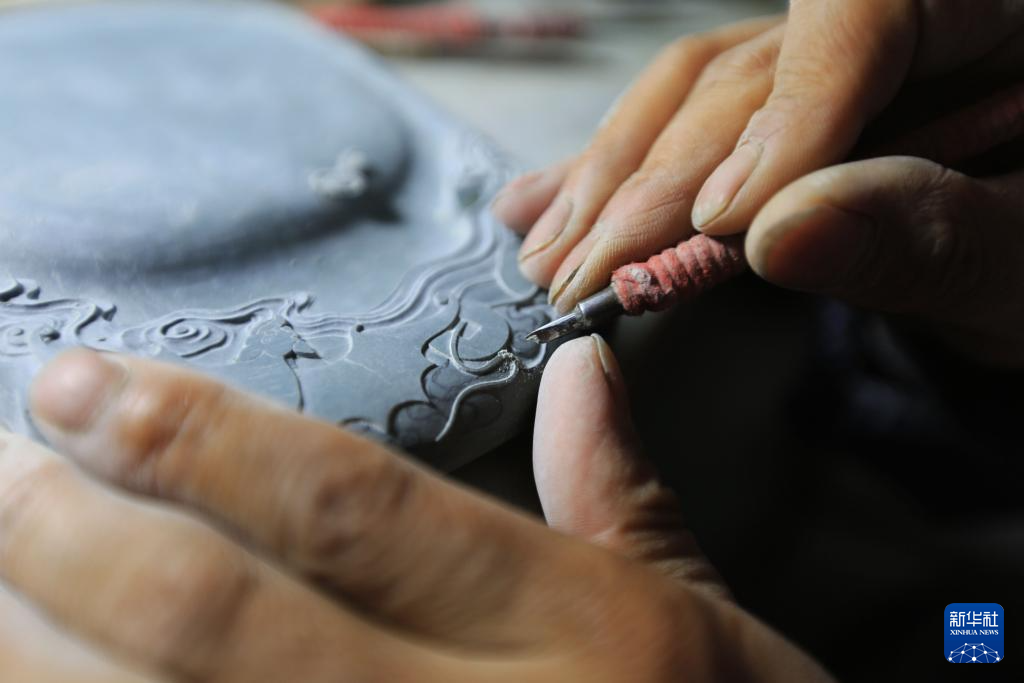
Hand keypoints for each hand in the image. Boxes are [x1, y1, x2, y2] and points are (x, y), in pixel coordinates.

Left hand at [0, 341, 833, 681]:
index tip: (85, 384)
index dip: (198, 437)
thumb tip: (581, 370)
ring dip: (38, 641)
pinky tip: (29, 672)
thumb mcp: (703, 622)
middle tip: (4, 458)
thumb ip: (621, 498)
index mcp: (579, 633)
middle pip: (222, 614)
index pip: (350, 508)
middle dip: (76, 530)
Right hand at [493, 2, 1023, 363]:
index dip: (784, 112)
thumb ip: (928, 239)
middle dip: (656, 184)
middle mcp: (886, 28)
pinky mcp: (777, 109)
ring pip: (692, 94)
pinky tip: (545, 201)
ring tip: (554, 255)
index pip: (862, 14)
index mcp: (981, 18)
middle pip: (744, 75)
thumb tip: (780, 234)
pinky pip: (685, 119)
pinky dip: (615, 170)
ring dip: (612, 181)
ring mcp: (819, 66)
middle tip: (591, 276)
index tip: (724, 222)